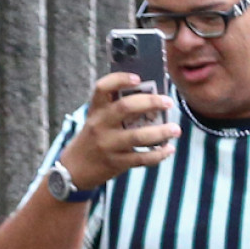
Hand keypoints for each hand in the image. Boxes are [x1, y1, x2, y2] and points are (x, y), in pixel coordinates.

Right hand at [58, 71, 180, 188]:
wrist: (74, 169)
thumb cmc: (92, 138)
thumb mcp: (96, 120)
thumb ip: (115, 109)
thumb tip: (151, 98)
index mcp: (96, 110)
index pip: (102, 88)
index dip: (120, 79)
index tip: (138, 78)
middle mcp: (100, 125)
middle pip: (125, 108)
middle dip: (150, 103)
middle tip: (168, 102)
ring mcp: (108, 144)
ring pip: (138, 136)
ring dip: (160, 132)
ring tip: (175, 129)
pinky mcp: (116, 162)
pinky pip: (141, 158)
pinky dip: (158, 154)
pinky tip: (169, 149)